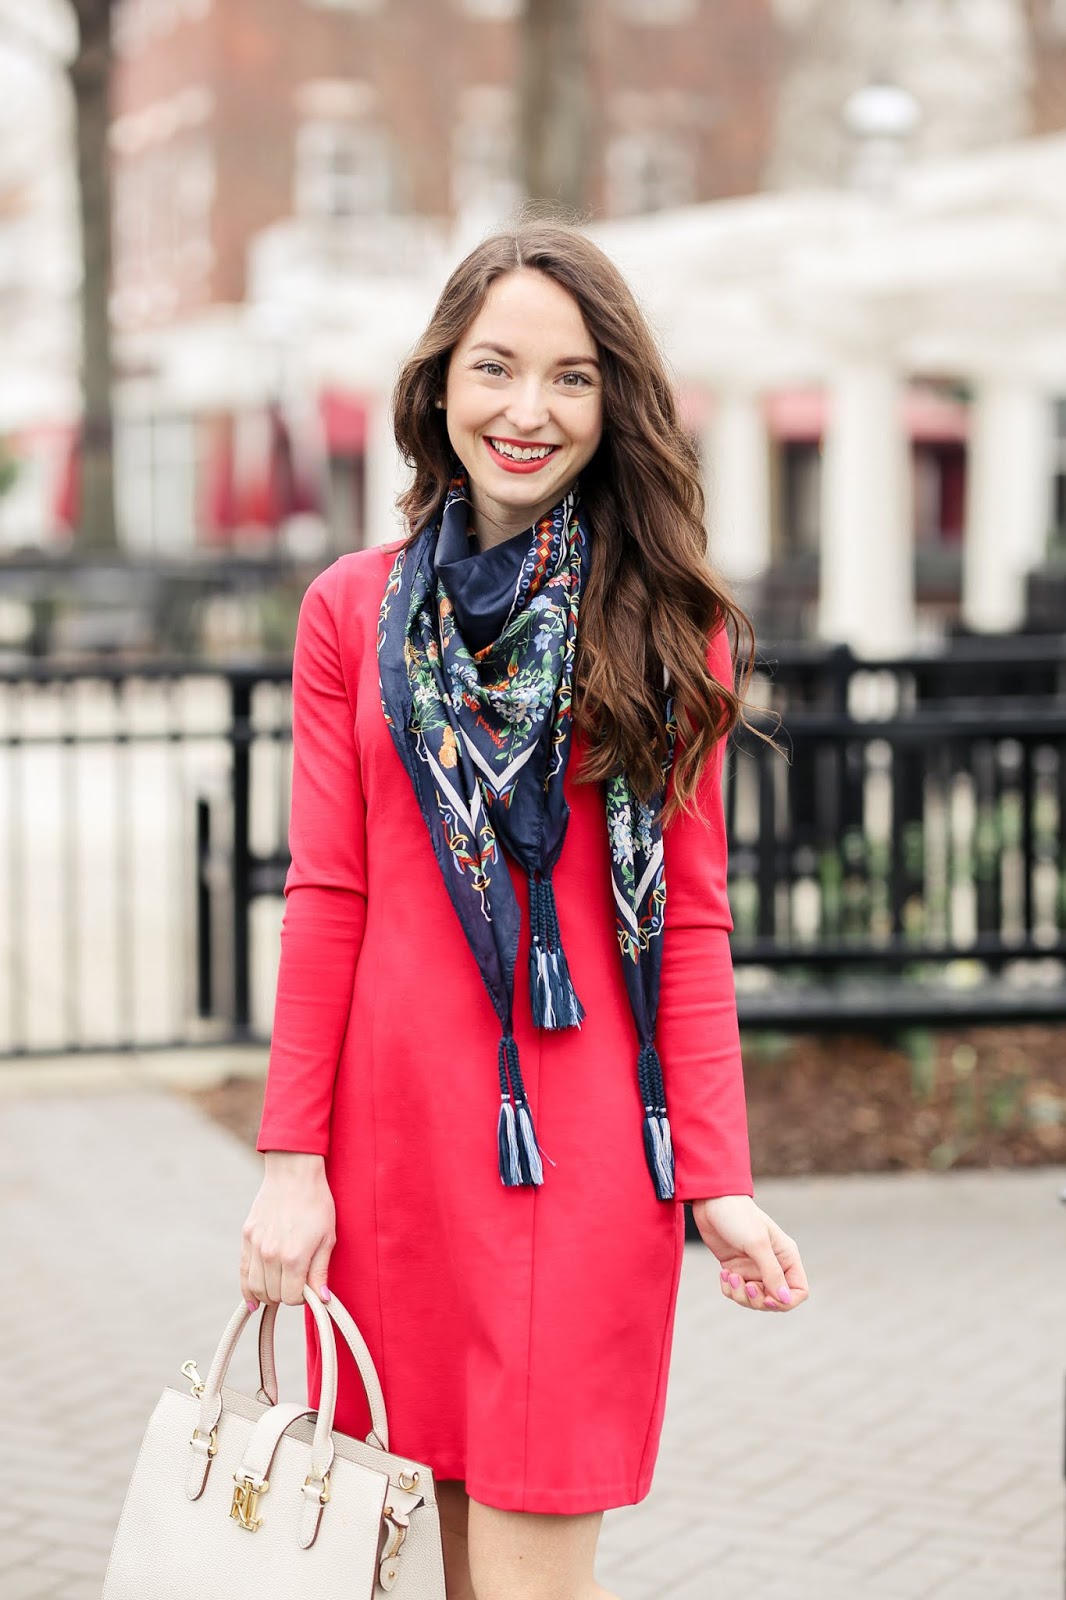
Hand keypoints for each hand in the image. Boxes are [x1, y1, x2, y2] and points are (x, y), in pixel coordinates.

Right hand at [240, 1151, 335, 1307]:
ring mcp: (255, 1246)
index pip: (291, 1298)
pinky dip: (247, 1290)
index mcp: (294, 1257)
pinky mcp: (246, 1237)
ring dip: (269, 1294)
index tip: (309, 1288)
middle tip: (297, 1283)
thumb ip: (320, 1272)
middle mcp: (271, 1255)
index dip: (302, 1297)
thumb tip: (322, 1299)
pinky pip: (243, 1273)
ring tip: (280, 1288)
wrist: (294, 1174)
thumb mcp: (327, 1238)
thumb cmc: (316, 1204)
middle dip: (286, 1295)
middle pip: (274, 1295)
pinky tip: (253, 1302)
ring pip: (256, 1288)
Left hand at [691, 1194, 808, 1313]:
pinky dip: (729, 1288)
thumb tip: (784, 1300)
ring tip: (730, 1276)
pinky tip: (723, 1273)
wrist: (711, 1201)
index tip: (768, 1298)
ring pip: (755, 1299)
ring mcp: (754, 1267)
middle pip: (775, 1300)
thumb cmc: (738, 1217)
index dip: (786, 1301)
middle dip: (759, 1300)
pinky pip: (737, 1291)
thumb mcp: (757, 1244)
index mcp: (786, 1257)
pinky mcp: (736, 1268)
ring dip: (741, 1295)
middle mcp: (773, 1265)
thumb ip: (772, 1273)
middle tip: (745, 1286)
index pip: (798, 1291)